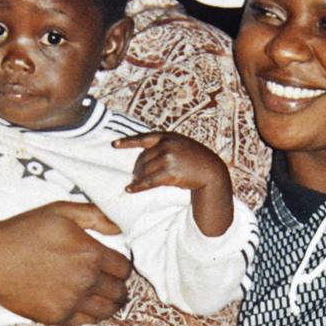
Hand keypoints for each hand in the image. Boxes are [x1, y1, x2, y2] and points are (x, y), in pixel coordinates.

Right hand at [0, 201, 131, 324]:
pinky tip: (84, 306)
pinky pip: (86, 323)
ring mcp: (71, 302)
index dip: (122, 266)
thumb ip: (96, 216)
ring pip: (107, 311)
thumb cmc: (24, 230)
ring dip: (109, 304)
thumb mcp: (61, 211)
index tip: (115, 265)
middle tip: (111, 283)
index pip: (125, 268)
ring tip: (103, 297)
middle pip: (119, 292)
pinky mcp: (56, 317)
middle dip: (118, 286)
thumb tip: (121, 227)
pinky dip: (90, 316)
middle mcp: (86, 280)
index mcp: (91, 253)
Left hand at [115, 132, 233, 236]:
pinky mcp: (170, 173)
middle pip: (142, 158)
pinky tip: (130, 189)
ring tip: (134, 183)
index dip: (127, 142)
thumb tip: (145, 157)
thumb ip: (165, 146)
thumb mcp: (181, 145)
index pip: (143, 138)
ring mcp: (168, 158)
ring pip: (144, 170)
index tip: (114, 144)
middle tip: (134, 175)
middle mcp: (166, 145)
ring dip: (138, 178)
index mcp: (168, 136)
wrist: (211, 170)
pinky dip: (138, 186)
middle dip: (137, 168)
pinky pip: (149, 181)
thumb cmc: (195, 159)